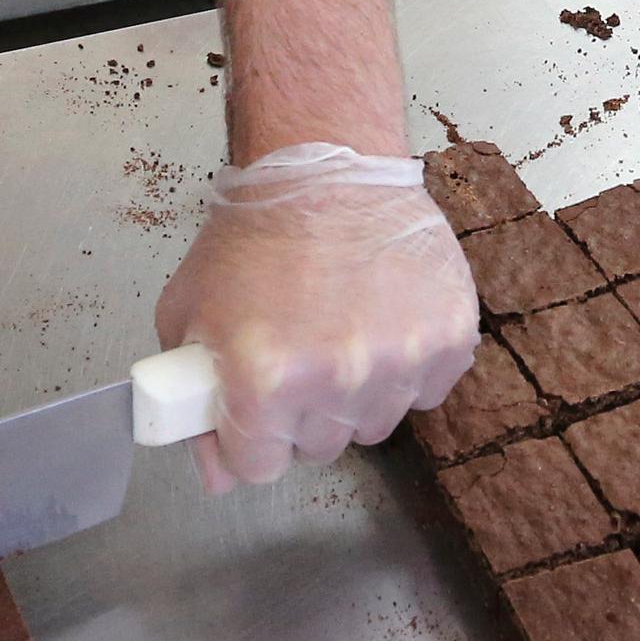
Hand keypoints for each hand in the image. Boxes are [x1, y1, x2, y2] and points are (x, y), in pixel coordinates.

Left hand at [153, 144, 479, 493]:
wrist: (326, 165)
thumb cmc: (252, 236)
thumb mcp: (189, 314)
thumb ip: (193, 401)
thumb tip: (220, 475)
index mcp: (264, 378)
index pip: (258, 468)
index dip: (250, 438)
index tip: (253, 407)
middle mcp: (336, 379)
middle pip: (320, 448)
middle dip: (301, 413)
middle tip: (295, 354)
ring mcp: (401, 360)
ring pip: (375, 424)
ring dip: (355, 394)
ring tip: (340, 330)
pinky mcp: (450, 339)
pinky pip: (425, 391)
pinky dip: (405, 367)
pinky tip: (382, 320)